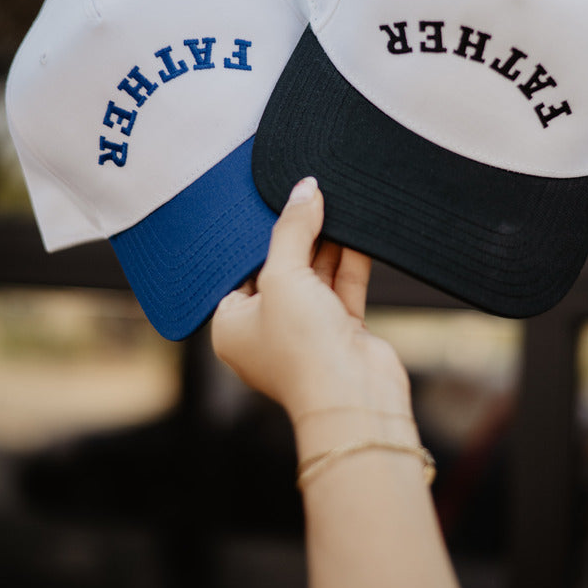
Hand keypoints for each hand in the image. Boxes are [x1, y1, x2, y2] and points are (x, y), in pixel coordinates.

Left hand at [211, 178, 410, 421]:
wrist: (354, 397)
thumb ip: (292, 230)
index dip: (257, 239)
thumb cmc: (301, 351)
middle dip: (297, 237)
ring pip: (314, 277)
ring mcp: (306, 332)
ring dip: (326, 245)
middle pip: (280, 269)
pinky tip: (355, 233)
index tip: (271, 204)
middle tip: (308, 198)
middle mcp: (266, 331)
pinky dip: (348, 261)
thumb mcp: (283, 276)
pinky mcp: (341, 332)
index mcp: (232, 327)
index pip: (240, 271)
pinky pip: (341, 287)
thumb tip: (304, 190)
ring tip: (334, 206)